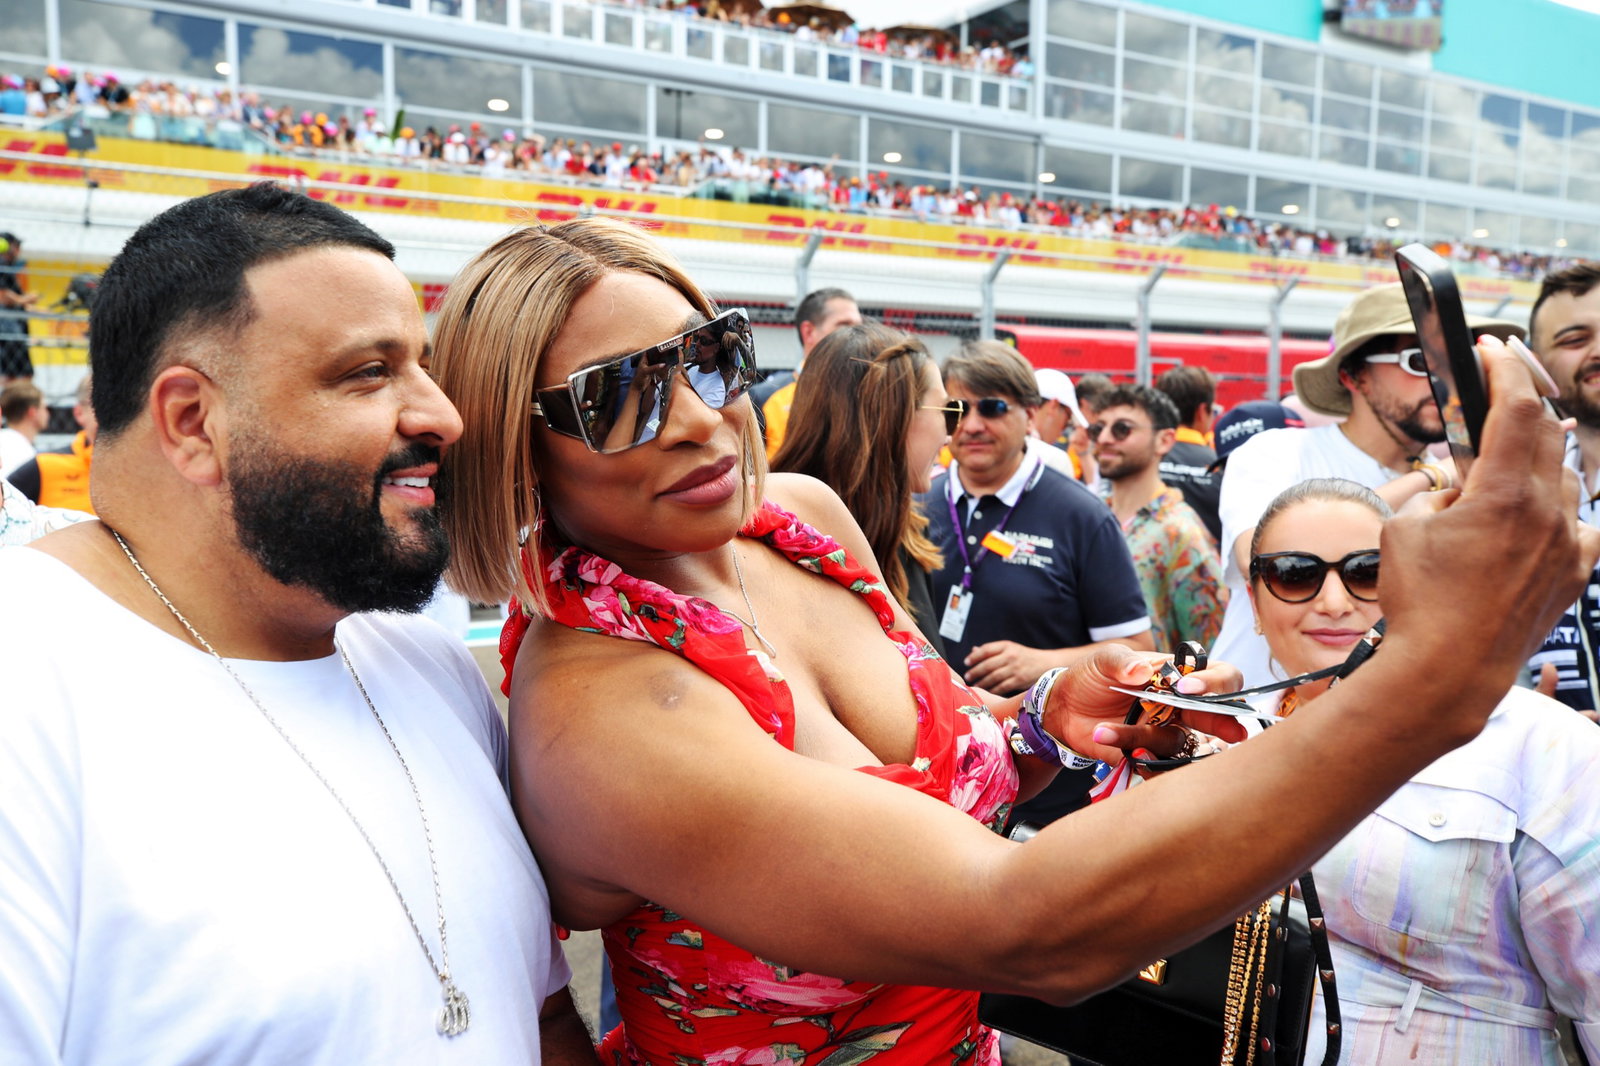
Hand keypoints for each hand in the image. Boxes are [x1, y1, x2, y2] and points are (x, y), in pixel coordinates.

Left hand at [963, 640, 1050, 693]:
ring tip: (975, 685)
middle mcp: (1011, 656)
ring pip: (993, 677)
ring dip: (981, 682)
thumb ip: (992, 650)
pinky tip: (986, 691)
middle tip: (967, 677)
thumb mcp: (1010, 649)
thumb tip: (973, 651)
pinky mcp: (1019, 680)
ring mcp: (1015, 668)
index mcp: (1007, 646)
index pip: (986, 649)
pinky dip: (992, 690)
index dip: (974, 656)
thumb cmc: (1024, 656)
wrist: (1046, 664)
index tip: (966, 662)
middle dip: (975, 672)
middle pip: (987, 665)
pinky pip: (1002, 687)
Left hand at [1040, 646, 1245, 761]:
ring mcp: (1167, 732)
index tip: (1187, 688)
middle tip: (1234, 734)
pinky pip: (1158, 765)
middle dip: (1225, 724)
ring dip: (1145, 738)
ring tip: (1103, 729)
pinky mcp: (1149, 755)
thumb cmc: (1091, 676)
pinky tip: (1110, 744)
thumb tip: (1141, 670)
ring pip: (1179, 743)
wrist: (1063, 707)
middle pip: (1218, 716)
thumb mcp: (1102, 660)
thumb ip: (1121, 662)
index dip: (1216, 683)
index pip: (1220, 676)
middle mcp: (1181, 706)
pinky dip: (1140, 762)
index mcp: (1178, 676)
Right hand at [1379, 336, 1599, 738]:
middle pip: (1548, 433)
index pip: (1517, 407)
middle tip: (1494, 397)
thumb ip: (1438, 493)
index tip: (1491, 348)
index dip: (1505, 368)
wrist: (1448, 671)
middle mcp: (1547, 514)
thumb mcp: (1404, 527)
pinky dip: (1554, 511)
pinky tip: (1531, 520)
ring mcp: (1568, 545)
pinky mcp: (1576, 573)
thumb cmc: (1419, 603)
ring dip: (1536, 462)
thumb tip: (1459, 487)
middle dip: (1520, 406)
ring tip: (1504, 469)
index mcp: (1504, 495)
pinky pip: (1576, 524)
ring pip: (1564, 478)